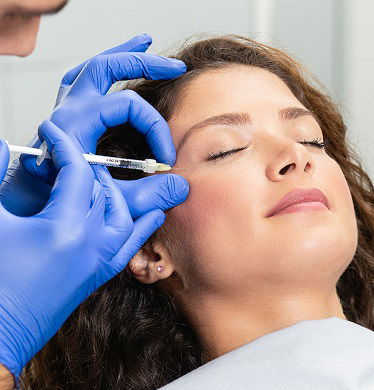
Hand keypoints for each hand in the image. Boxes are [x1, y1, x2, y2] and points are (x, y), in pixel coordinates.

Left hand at [0, 34, 187, 217]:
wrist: (32, 204)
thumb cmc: (62, 202)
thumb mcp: (108, 201)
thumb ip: (145, 195)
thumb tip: (181, 186)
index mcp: (75, 123)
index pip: (129, 107)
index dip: (155, 129)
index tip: (166, 158)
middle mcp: (68, 109)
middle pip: (107, 68)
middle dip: (145, 64)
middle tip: (176, 67)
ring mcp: (65, 108)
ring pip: (93, 67)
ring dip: (121, 54)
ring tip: (145, 43)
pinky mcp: (68, 115)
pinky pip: (84, 79)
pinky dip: (103, 69)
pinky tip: (117, 66)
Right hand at [0, 120, 165, 387]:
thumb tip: (1, 144)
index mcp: (65, 228)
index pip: (76, 172)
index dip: (64, 147)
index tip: (53, 133)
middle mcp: (91, 243)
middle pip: (101, 191)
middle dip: (85, 167)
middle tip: (67, 157)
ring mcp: (98, 261)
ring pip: (123, 215)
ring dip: (112, 193)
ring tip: (98, 180)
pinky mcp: (98, 276)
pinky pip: (131, 247)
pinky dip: (144, 227)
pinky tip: (154, 214)